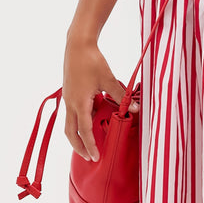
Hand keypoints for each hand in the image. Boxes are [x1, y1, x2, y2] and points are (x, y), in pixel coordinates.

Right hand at [62, 39, 138, 160]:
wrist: (77, 44)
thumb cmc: (92, 60)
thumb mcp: (108, 79)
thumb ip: (121, 96)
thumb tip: (135, 109)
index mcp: (79, 102)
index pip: (84, 130)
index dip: (90, 145)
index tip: (96, 157)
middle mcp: (70, 103)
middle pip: (70, 132)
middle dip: (79, 147)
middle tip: (89, 158)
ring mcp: (68, 98)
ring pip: (69, 124)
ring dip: (77, 136)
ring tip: (88, 145)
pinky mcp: (69, 93)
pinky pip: (72, 113)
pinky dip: (78, 123)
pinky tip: (90, 122)